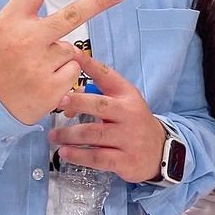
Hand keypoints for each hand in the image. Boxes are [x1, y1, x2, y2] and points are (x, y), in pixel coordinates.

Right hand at [0, 0, 126, 124]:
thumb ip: (26, 22)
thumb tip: (66, 20)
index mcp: (11, 21)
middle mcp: (27, 39)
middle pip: (72, 15)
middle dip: (99, 2)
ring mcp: (40, 64)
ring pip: (71, 51)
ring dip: (60, 59)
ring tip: (35, 71)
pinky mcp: (52, 87)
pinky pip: (73, 73)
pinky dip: (64, 79)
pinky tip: (42, 85)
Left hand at [48, 54, 165, 183]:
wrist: (160, 151)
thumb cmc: (133, 123)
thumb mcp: (123, 103)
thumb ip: (97, 96)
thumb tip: (65, 100)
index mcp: (127, 96)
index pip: (108, 76)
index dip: (90, 65)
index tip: (74, 54)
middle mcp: (129, 115)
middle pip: (100, 106)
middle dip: (77, 102)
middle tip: (58, 103)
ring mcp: (129, 139)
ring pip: (94, 134)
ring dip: (70, 135)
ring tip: (54, 135)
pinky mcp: (125, 161)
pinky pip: (98, 158)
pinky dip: (79, 156)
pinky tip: (65, 153)